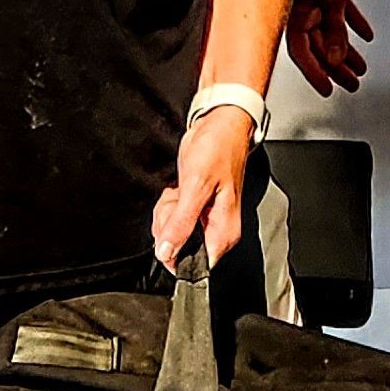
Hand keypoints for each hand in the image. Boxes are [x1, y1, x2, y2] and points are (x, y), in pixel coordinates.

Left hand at [152, 106, 255, 269]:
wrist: (219, 126)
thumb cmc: (218, 150)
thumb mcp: (195, 187)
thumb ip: (181, 223)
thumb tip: (166, 252)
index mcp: (223, 233)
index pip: (194, 264)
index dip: (175, 249)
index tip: (173, 225)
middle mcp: (215, 230)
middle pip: (178, 248)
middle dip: (169, 223)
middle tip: (179, 199)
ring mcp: (204, 220)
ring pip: (171, 232)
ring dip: (167, 211)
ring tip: (181, 190)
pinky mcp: (194, 208)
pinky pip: (171, 217)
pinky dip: (169, 203)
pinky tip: (178, 188)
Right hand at [287, 0, 372, 95]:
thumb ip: (334, 30)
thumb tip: (335, 59)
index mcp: (297, 10)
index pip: (302, 52)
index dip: (315, 74)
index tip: (328, 90)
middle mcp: (303, 6)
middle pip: (319, 46)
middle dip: (336, 68)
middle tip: (349, 85)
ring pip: (330, 31)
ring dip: (346, 51)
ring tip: (360, 68)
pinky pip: (340, 12)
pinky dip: (352, 25)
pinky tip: (364, 35)